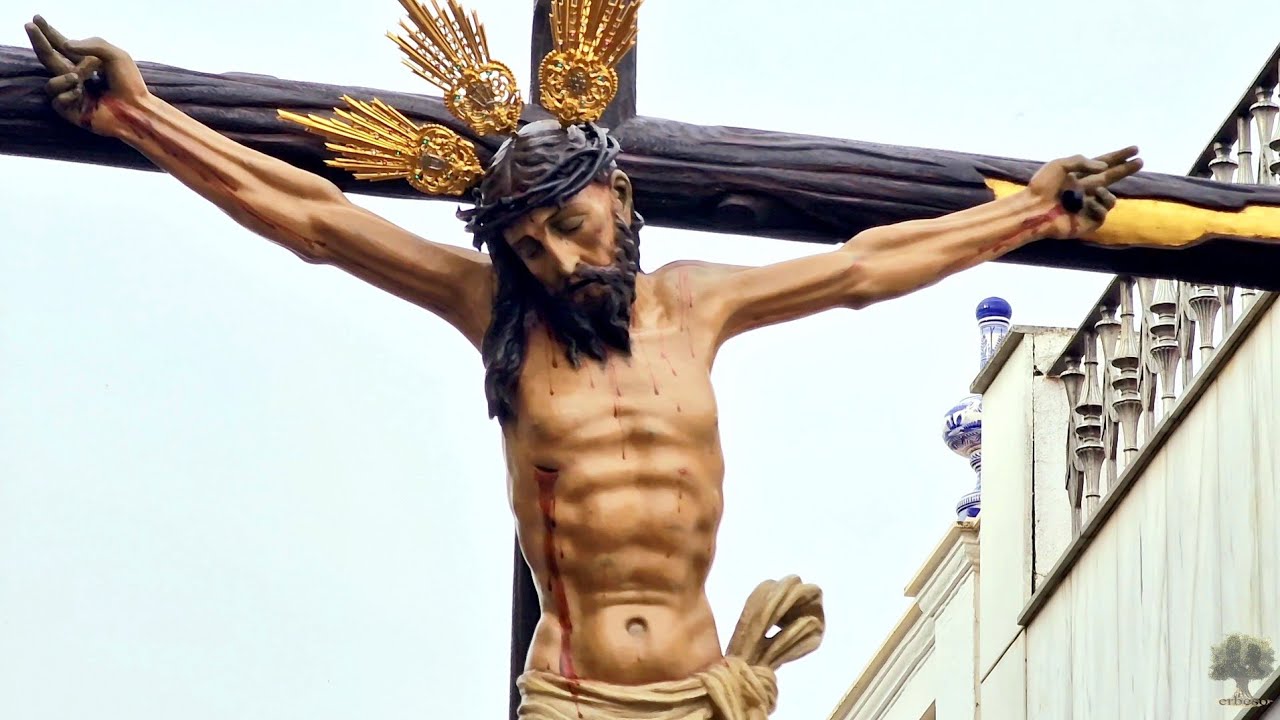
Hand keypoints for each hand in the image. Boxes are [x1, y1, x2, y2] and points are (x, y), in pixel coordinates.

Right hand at [24, 15, 148, 135]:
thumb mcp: (116, 55)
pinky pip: (56, 100)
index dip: (49, 33)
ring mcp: (71, 94)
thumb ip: (93, 44)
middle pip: (49, 58)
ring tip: (77, 77)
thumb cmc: (130, 83)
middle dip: (39, 42)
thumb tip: (66, 44)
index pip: (62, 46)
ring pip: (51, 82)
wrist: (136, 109)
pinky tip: (80, 93)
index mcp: (86, 63)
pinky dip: (67, 94)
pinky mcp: (70, 111)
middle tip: (29, 26)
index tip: (37, 19)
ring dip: (62, 77)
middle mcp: (76, 77)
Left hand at [1027, 146, 1143, 238]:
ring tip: (1091, 191)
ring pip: (1110, 198)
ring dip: (1104, 193)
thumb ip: (1082, 161)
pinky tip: (1085, 206)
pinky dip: (1098, 207)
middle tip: (1140, 162)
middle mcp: (1086, 190)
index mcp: (1079, 176)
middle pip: (1112, 178)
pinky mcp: (1088, 222)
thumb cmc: (1042, 187)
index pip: (1104, 164)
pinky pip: (1104, 213)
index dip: (1119, 157)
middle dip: (1126, 170)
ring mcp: (1088, 207)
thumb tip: (1105, 167)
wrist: (1033, 209)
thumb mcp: (1060, 165)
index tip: (1135, 149)